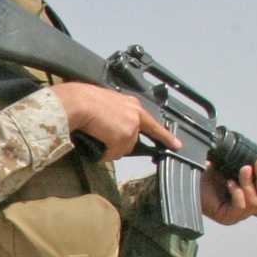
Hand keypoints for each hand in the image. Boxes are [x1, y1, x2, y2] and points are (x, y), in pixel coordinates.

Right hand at [52, 82, 181, 162]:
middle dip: (119, 143)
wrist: (79, 102)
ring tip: (97, 134)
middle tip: (104, 134)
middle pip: (132, 141)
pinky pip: (113, 154)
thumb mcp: (108, 105)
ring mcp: (131, 127)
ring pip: (123, 149)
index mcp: (132, 105)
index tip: (177, 144)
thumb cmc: (86, 101)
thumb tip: (114, 134)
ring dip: (110, 148)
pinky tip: (97, 140)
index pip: (154, 124)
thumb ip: (118, 117)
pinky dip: (103, 152)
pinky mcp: (123, 137)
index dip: (166, 136)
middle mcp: (135, 115)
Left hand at [200, 157, 256, 225]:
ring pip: (254, 202)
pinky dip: (238, 193)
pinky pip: (240, 207)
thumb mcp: (233, 165)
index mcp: (251, 199)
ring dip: (250, 184)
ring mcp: (236, 215)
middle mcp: (245, 209)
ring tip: (243, 170)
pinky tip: (230, 184)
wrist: (190, 176)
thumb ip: (250, 166)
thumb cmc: (211, 172)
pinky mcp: (226, 217)